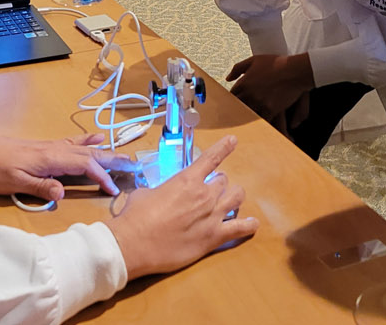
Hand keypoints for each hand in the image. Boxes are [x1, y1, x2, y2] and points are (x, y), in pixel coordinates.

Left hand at [0, 132, 137, 200]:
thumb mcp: (13, 183)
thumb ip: (39, 187)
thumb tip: (63, 193)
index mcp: (50, 159)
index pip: (84, 166)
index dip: (101, 177)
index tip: (115, 188)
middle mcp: (54, 150)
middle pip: (90, 154)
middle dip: (114, 160)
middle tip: (136, 166)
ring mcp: (51, 147)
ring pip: (85, 148)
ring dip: (106, 152)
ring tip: (125, 156)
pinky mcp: (46, 147)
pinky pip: (74, 143)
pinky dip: (88, 142)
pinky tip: (97, 139)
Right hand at [106, 136, 258, 277]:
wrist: (134, 244)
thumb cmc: (136, 217)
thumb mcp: (145, 193)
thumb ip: (159, 190)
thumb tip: (158, 194)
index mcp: (187, 180)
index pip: (211, 158)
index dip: (224, 147)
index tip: (233, 141)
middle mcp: (204, 195)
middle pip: (224, 181)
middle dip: (218, 183)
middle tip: (211, 189)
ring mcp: (212, 216)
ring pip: (237, 198)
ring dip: (234, 197)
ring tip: (230, 200)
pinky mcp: (214, 237)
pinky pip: (240, 229)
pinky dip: (248, 225)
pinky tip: (251, 223)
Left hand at [225, 53, 314, 124]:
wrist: (294, 70)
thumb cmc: (275, 63)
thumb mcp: (254, 60)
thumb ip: (238, 68)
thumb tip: (228, 78)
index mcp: (243, 83)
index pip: (231, 96)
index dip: (232, 100)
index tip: (235, 102)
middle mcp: (249, 94)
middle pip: (237, 107)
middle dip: (238, 110)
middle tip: (237, 114)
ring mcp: (259, 103)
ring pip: (248, 115)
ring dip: (248, 117)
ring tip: (247, 121)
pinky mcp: (270, 110)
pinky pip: (262, 120)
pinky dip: (260, 123)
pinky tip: (260, 124)